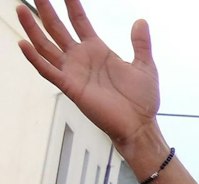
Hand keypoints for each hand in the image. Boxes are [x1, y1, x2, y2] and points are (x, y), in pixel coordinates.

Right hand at [16, 1, 161, 153]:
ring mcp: (73, 71)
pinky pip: (48, 70)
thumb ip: (141, 43)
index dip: (72, 5)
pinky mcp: (70, 87)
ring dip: (32, 29)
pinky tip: (23, 44)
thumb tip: (141, 21)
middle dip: (46, 10)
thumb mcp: (145, 66)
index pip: (79, 21)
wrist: (139, 125)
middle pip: (56, 28)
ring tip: (21, 10)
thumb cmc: (141, 100)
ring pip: (45, 45)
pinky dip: (34, 58)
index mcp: (97, 50)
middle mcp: (80, 58)